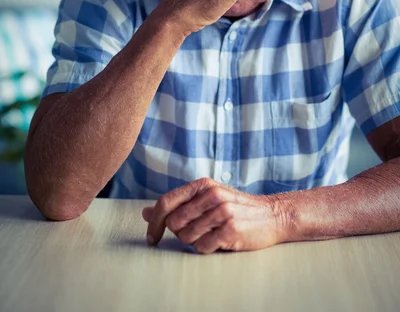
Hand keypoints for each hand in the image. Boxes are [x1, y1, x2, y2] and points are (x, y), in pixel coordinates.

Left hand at [142, 178, 285, 253]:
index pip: (166, 202)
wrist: (272, 215)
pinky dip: (205, 249)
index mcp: (203, 185)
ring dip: (194, 241)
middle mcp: (211, 195)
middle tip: (194, 233)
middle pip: (173, 222)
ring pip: (186, 237)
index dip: (153, 222)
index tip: (150, 238)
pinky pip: (202, 247)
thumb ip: (177, 204)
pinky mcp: (231, 229)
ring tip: (210, 235)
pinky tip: (218, 241)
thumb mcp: (207, 198)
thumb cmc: (235, 207)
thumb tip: (144, 212)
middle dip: (178, 233)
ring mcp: (222, 212)